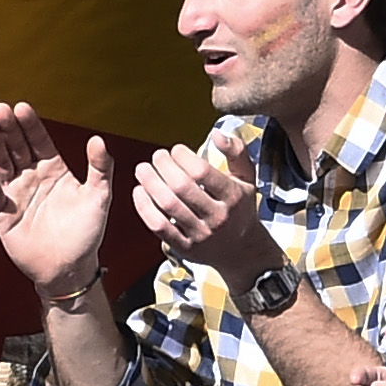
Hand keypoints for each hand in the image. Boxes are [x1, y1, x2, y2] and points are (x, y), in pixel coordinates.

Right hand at [0, 102, 114, 305]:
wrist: (69, 268)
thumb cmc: (86, 233)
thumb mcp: (98, 198)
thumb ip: (100, 169)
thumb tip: (97, 139)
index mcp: (53, 170)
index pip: (39, 141)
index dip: (30, 125)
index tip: (22, 107)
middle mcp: (31, 177)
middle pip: (16, 147)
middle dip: (8, 128)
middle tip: (0, 109)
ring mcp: (15, 194)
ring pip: (2, 164)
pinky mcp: (2, 213)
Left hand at [129, 140, 272, 288]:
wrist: (242, 250)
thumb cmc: (241, 207)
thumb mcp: (247, 178)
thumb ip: (237, 151)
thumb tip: (216, 134)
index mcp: (233, 196)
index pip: (202, 172)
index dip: (183, 156)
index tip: (176, 150)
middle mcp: (218, 216)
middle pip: (182, 187)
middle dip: (163, 166)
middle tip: (157, 156)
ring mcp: (201, 234)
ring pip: (168, 206)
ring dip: (150, 183)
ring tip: (142, 169)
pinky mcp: (186, 248)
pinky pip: (160, 227)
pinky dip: (145, 208)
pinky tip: (139, 192)